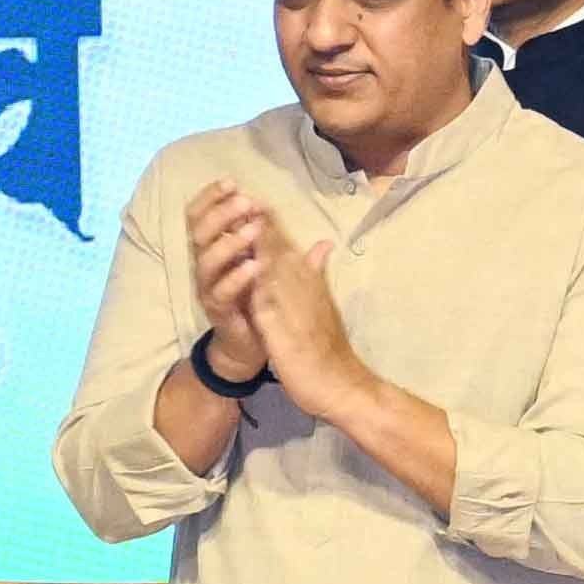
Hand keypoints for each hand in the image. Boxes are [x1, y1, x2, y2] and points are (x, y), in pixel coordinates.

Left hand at [203, 202, 362, 405]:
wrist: (342, 385)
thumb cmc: (330, 350)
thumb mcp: (324, 305)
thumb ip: (318, 274)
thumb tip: (322, 245)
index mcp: (311, 285)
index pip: (289, 249)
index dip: (272, 225)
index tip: (256, 201)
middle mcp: (305, 291)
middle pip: (281, 253)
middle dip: (263, 226)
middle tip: (245, 197)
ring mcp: (295, 309)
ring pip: (274, 270)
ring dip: (259, 246)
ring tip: (241, 222)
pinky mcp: (284, 329)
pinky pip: (268, 301)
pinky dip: (256, 282)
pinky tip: (243, 267)